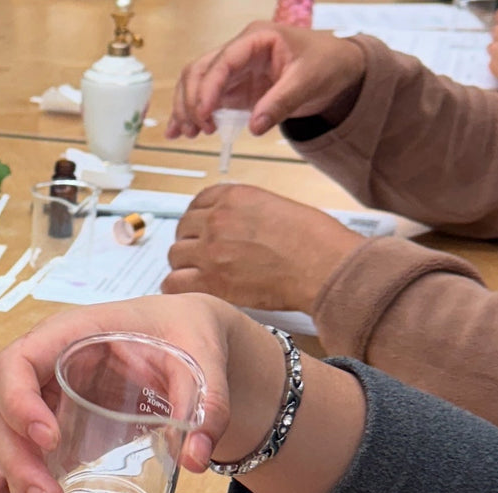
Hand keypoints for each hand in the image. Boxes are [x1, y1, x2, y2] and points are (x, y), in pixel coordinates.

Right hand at [0, 295, 282, 492]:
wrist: (185, 341)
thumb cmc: (184, 333)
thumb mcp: (203, 354)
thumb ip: (207, 400)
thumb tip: (195, 458)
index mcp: (66, 337)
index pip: (15, 364)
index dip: (18, 401)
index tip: (49, 438)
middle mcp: (42, 374)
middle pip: (4, 420)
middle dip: (21, 467)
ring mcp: (42, 409)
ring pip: (9, 454)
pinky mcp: (52, 440)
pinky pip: (16, 469)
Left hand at [163, 185, 365, 313]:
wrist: (324, 266)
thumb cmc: (314, 240)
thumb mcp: (277, 206)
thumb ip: (247, 213)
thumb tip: (235, 229)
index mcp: (234, 196)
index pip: (198, 202)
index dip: (197, 220)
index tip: (201, 231)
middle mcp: (217, 219)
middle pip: (183, 229)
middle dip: (191, 243)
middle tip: (202, 257)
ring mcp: (211, 250)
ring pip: (175, 256)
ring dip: (184, 265)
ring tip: (199, 276)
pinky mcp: (211, 281)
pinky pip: (174, 284)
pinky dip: (178, 288)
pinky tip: (191, 291)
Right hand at [169, 22, 366, 138]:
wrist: (337, 68)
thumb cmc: (326, 63)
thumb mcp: (308, 82)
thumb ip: (281, 103)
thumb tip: (255, 126)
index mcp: (256, 39)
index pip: (221, 62)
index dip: (207, 89)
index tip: (204, 115)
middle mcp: (239, 51)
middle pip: (199, 70)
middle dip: (190, 100)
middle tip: (195, 129)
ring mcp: (235, 71)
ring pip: (195, 83)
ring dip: (185, 108)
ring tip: (185, 133)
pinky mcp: (235, 88)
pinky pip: (205, 98)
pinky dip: (192, 114)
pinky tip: (180, 131)